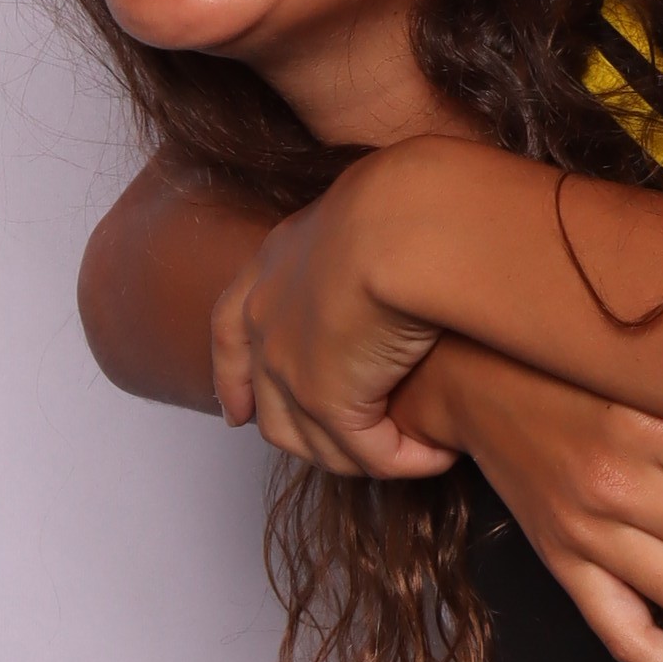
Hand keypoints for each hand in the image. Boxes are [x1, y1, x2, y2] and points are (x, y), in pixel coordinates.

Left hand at [209, 151, 460, 478]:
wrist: (402, 222)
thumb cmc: (405, 202)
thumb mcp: (368, 210)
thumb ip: (364, 236)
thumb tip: (397, 239)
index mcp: (272, 264)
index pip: (228, 331)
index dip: (230, 378)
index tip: (234, 413)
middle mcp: (267, 319)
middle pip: (265, 400)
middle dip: (293, 433)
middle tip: (336, 451)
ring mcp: (289, 365)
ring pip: (311, 439)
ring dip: (357, 453)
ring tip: (402, 452)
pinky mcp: (329, 401)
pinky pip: (367, 452)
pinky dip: (401, 460)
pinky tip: (434, 455)